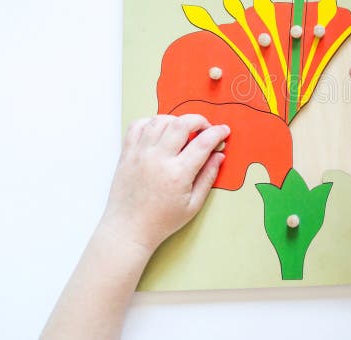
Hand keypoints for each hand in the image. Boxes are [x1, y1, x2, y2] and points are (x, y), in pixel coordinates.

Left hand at [100, 114, 230, 251]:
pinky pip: (137, 126)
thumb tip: (219, 155)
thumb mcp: (193, 205)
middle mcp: (158, 159)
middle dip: (199, 120)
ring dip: (176, 120)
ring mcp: (140, 154)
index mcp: (178, 174)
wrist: (128, 229)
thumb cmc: (162, 221)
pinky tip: (159, 131)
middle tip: (205, 128)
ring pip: (160, 120)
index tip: (224, 131)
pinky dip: (150, 122)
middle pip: (181, 124)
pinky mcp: (127, 154)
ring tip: (183, 131)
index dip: (217, 133)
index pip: (203, 143)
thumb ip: (208, 177)